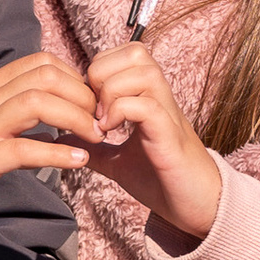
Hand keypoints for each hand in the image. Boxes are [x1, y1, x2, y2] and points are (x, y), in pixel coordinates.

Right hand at [0, 52, 108, 215]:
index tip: (89, 101)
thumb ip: (4, 113)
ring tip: (94, 137)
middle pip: (47, 76)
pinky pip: (25, 149)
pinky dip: (58, 154)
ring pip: (39, 103)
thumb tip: (43, 122)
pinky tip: (78, 162)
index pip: (40, 63)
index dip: (74, 77)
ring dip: (76, 118)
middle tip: (99, 119)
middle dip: (83, 95)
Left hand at [83, 43, 222, 240]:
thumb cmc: (162, 181)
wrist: (197, 207)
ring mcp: (168, 113)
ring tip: (102, 121)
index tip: (90, 104)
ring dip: (113, 92)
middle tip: (94, 109)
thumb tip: (62, 139)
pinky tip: (110, 132)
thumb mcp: (118, 160)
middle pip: (135, 51)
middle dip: (105, 74)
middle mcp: (161, 98)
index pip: (124, 53)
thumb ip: (94, 147)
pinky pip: (146, 105)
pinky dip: (121, 112)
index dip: (100, 70)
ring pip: (143, 70)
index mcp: (149, 97)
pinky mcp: (170, 135)